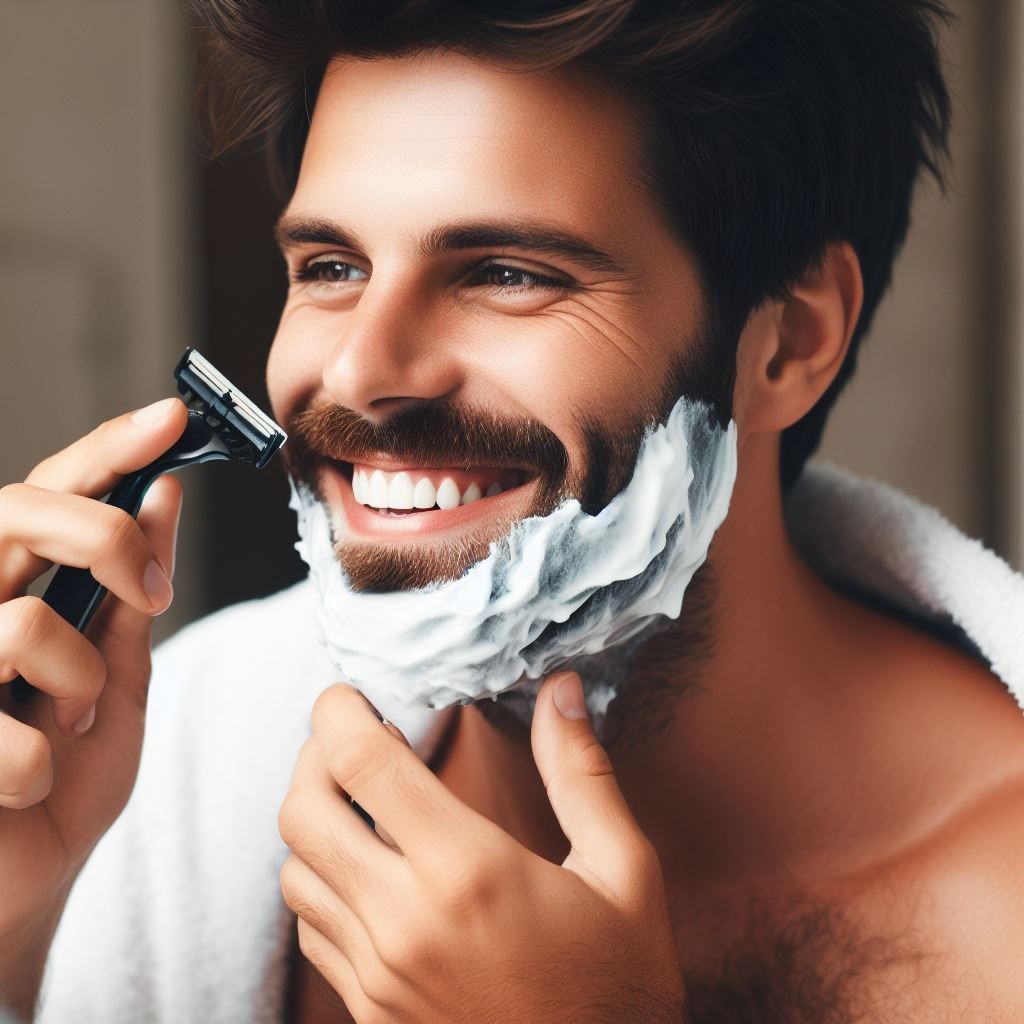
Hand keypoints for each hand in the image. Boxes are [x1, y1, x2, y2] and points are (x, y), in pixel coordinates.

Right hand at [0, 398, 185, 937]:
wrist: (26, 879)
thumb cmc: (71, 776)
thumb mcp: (121, 679)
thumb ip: (135, 594)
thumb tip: (165, 494)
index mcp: (18, 584)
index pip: (54, 491)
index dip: (108, 449)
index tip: (173, 415)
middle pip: (17, 511)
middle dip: (102, 536)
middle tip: (149, 592)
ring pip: (19, 620)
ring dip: (77, 684)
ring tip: (75, 724)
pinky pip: (1, 726)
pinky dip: (41, 765)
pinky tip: (28, 785)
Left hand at [278, 673, 685, 1023]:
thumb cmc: (619, 989)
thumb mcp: (624, 873)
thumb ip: (582, 775)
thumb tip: (562, 688)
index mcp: (469, 872)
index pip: (363, 765)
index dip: (340, 712)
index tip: (351, 692)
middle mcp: (405, 922)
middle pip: (303, 811)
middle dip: (315, 756)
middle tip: (354, 737)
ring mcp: (378, 975)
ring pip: (295, 871)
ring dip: (314, 820)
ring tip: (360, 800)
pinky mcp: (369, 1014)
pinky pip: (312, 929)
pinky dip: (320, 881)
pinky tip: (366, 869)